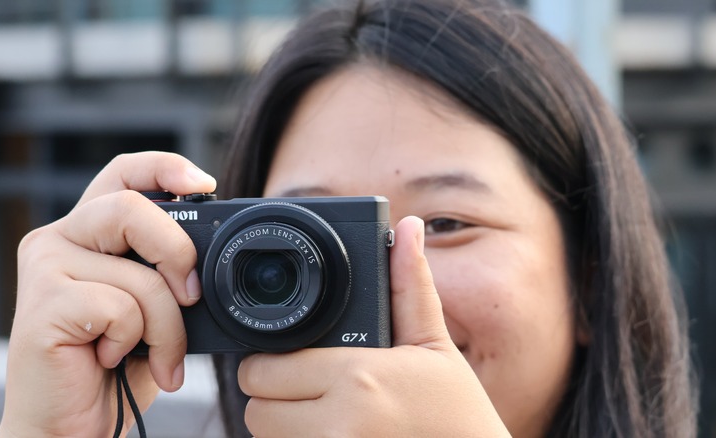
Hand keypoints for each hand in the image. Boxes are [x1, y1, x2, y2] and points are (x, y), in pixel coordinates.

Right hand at [0, 152, 215, 436]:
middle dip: (178, 253)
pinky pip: (120, 310)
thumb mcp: (155, 306)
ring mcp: (45, 268)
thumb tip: (211, 254)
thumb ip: (168, 271)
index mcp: (89, 231)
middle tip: (192, 296)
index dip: (164, 167)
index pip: (123, 173)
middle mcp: (60, 238)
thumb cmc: (117, 364)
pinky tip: (111, 358)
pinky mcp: (41, 305)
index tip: (205, 185)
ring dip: (167, 325)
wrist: (71, 424)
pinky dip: (135, 342)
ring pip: (138, 273)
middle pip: (131, 208)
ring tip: (159, 355)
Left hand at [238, 216, 510, 436]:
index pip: (264, 369)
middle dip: (277, 395)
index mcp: (357, 376)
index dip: (274, 362)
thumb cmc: (458, 415)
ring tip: (329, 413)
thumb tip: (408, 228)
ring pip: (267, 437)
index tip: (298, 361)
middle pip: (257, 408)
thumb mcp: (435, 345)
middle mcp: (337, 423)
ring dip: (286, 424)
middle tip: (315, 389)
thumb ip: (410, 286)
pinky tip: (336, 434)